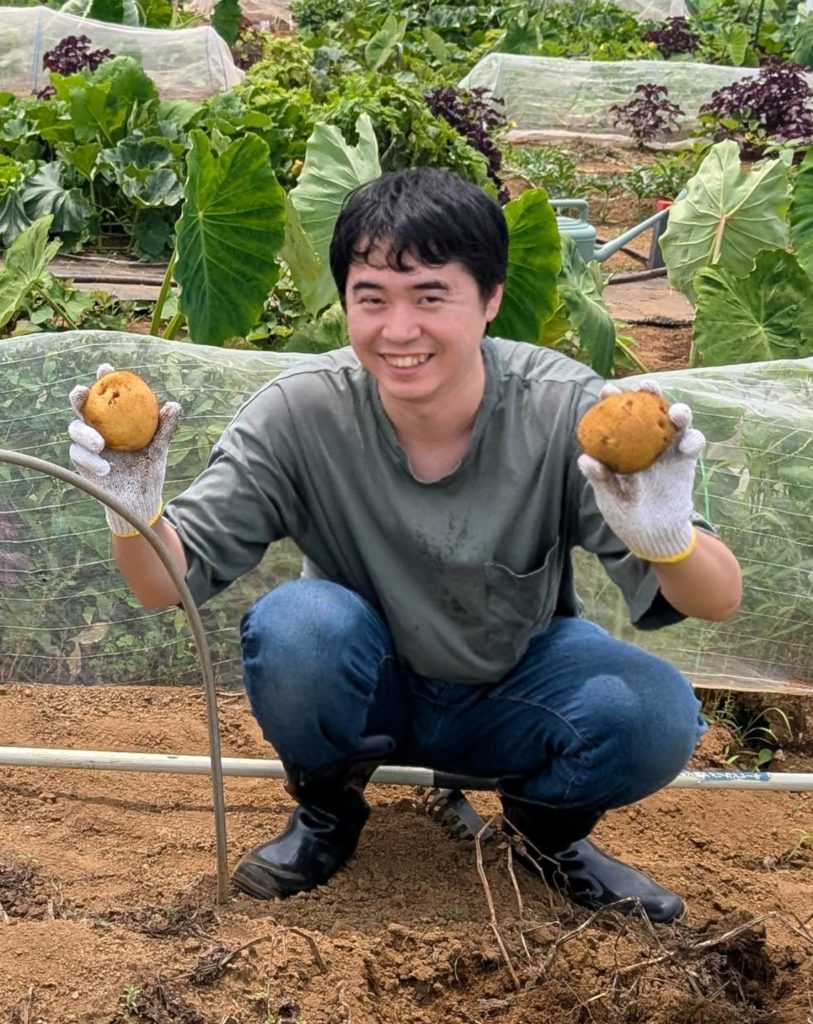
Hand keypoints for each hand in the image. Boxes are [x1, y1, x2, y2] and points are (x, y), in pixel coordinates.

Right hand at [68, 363, 181, 536]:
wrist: (139, 503)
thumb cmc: (149, 473)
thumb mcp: (158, 450)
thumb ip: (164, 429)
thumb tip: (174, 405)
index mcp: (115, 422)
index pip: (107, 396)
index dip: (103, 380)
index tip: (106, 368)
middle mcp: (98, 429)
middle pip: (82, 407)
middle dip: (78, 397)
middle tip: (83, 393)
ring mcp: (87, 446)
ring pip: (75, 430)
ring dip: (84, 434)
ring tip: (101, 444)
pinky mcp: (82, 464)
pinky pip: (78, 456)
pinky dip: (90, 460)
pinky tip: (106, 468)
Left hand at [577, 380, 704, 562]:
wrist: (654, 536)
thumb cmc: (625, 515)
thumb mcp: (610, 498)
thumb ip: (600, 478)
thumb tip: (584, 460)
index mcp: (623, 446)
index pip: (617, 417)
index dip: (613, 400)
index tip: (607, 390)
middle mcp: (645, 442)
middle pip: (650, 409)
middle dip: (650, 392)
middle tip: (647, 386)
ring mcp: (667, 449)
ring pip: (676, 421)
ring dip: (680, 411)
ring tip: (677, 413)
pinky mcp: (685, 460)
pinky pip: (693, 442)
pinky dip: (693, 439)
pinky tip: (687, 445)